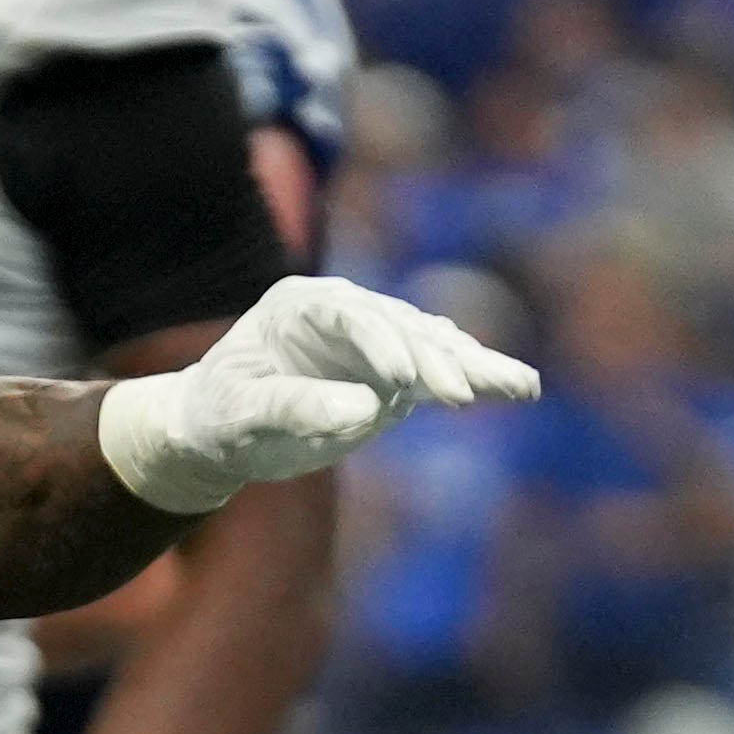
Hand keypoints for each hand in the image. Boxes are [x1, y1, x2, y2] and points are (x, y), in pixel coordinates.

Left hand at [96, 278, 537, 514]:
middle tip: (461, 395)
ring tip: (518, 387)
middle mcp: (347, 312)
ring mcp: (376, 340)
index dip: (382, 345)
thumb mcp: (238, 416)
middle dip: (434, 362)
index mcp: (302, 305)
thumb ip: (291, 408)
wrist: (215, 429)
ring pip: (433, 345)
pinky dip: (477, 378)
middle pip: (402, 328)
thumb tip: (365, 408)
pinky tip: (518, 389)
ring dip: (474, 367)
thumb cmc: (217, 417)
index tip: (402, 383)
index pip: (352, 317)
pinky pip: (441, 370)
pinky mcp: (393, 372)